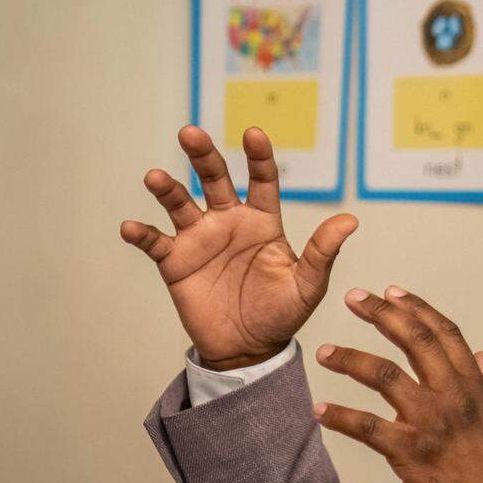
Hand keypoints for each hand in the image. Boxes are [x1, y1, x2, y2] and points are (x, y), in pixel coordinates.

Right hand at [120, 125, 357, 368]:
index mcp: (262, 221)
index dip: (258, 157)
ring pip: (179, 204)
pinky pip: (155, 242)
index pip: (261, 180)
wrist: (248, 350)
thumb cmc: (282, 314)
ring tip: (155, 178)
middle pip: (213, 179)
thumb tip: (351, 220)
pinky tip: (131, 227)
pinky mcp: (176, 262)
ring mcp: (200, 239)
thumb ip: (323, 251)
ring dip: (166, 189)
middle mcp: (228, 222)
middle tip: (190, 133)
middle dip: (202, 155)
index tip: (253, 133)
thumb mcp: (308, 285)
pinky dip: (141, 234)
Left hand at [313, 287, 482, 482]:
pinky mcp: (413, 455)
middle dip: (380, 313)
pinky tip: (322, 411)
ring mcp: (433, 424)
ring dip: (349, 358)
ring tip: (326, 352)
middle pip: (414, 340)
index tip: (393, 292)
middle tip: (354, 298)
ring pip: (384, 374)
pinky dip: (340, 416)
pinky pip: (367, 427)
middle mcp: (455, 398)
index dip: (417, 308)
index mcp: (476, 388)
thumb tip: (481, 356)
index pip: (445, 333)